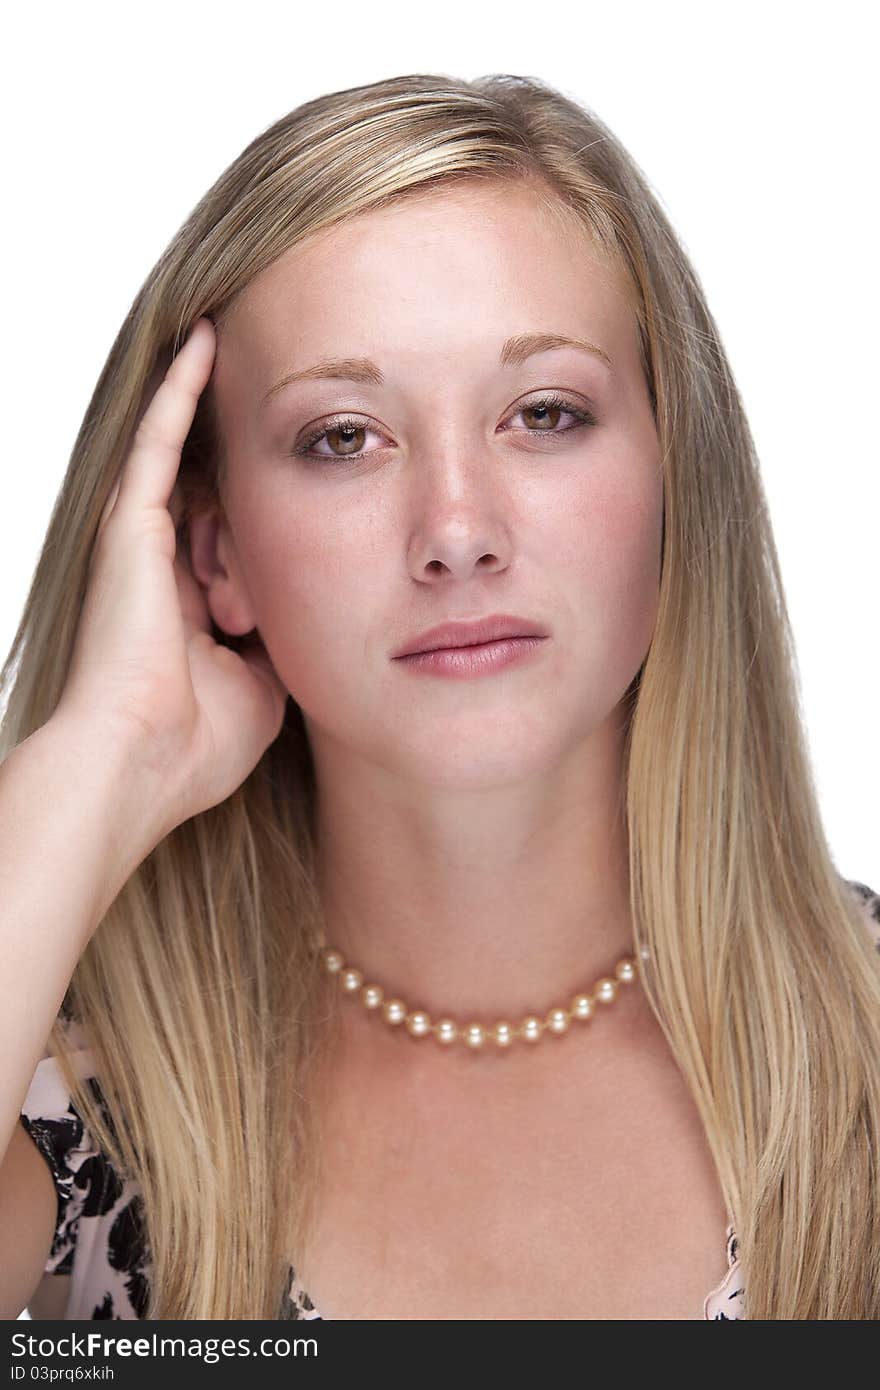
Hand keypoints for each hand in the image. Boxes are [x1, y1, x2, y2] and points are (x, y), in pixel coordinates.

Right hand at [54, 317, 288, 839]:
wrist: (143, 762)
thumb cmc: (197, 743)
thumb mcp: (264, 688)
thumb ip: (284, 643)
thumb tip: (317, 618)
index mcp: (192, 605)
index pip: (237, 533)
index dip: (271, 501)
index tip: (321, 465)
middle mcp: (164, 565)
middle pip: (219, 485)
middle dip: (255, 445)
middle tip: (294, 383)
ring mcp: (143, 538)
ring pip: (191, 454)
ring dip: (222, 407)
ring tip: (256, 337)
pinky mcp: (130, 521)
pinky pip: (161, 436)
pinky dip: (182, 387)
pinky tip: (209, 339)